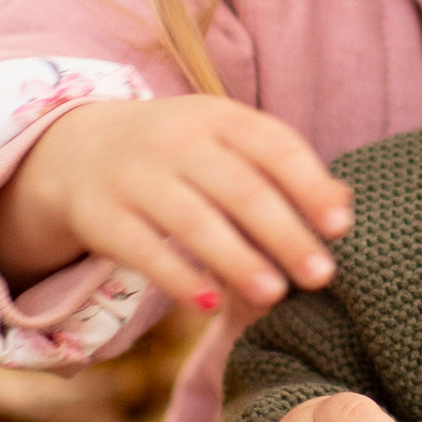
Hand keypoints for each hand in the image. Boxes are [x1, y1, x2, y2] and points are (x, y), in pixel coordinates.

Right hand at [0, 95, 351, 314]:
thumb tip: (345, 206)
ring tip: (274, 295)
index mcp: (218, 116)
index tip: (341, 227)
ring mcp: (134, 176)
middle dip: (284, 233)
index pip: (273, 146)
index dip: (309, 185)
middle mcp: (175, 140)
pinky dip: (177, 277)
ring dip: (236, 260)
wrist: (77, 150)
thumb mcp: (226, 145)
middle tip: (322, 275)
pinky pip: (142, 249)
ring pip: (192, 220)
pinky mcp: (100, 216)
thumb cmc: (180, 155)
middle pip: (239, 188)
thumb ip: (281, 170)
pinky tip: (209, 305)